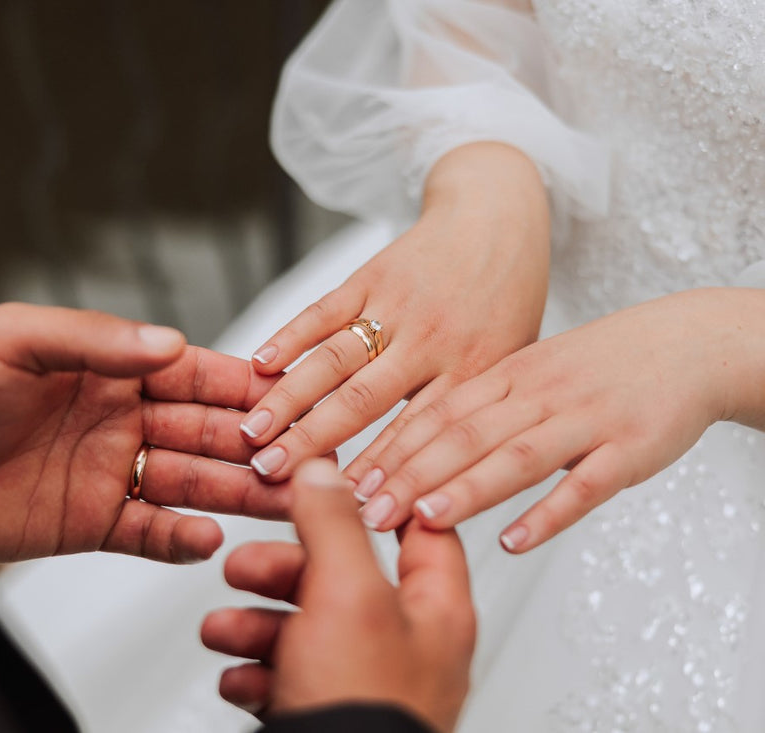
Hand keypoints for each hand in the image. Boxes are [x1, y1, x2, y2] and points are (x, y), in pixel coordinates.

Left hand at [0, 303, 287, 562]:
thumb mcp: (17, 339)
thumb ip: (95, 338)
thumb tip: (170, 341)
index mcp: (117, 371)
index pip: (198, 376)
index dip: (245, 385)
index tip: (292, 393)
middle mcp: (127, 421)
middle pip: (210, 434)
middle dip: (260, 444)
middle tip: (309, 457)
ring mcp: (115, 474)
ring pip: (194, 483)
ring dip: (240, 493)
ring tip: (285, 503)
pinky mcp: (96, 523)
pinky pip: (149, 534)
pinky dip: (180, 540)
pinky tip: (210, 541)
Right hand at [201, 459, 474, 731]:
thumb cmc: (363, 716)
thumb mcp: (347, 596)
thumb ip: (334, 524)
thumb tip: (325, 469)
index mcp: (433, 608)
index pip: (414, 527)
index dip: (368, 498)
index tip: (323, 481)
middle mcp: (406, 645)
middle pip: (341, 578)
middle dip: (282, 570)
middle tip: (244, 564)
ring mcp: (366, 684)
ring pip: (305, 629)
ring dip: (254, 623)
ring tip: (223, 628)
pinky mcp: (330, 717)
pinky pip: (287, 680)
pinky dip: (255, 673)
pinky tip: (237, 677)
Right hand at [239, 143, 549, 481]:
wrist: (501, 217)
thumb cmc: (508, 301)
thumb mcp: (512, 365)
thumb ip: (475, 417)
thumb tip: (439, 490)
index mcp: (472, 371)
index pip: (416, 434)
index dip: (379, 476)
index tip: (344, 510)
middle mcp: (432, 340)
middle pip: (362, 401)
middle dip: (315, 443)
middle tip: (272, 477)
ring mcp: (398, 305)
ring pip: (335, 358)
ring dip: (289, 397)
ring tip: (252, 432)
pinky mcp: (373, 275)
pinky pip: (325, 309)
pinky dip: (289, 336)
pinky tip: (258, 363)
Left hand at [354, 288, 764, 551]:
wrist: (690, 343)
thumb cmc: (603, 364)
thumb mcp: (533, 370)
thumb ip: (483, 404)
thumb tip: (420, 446)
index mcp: (510, 373)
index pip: (436, 411)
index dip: (389, 447)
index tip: (347, 480)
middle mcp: (538, 392)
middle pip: (463, 433)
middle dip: (409, 473)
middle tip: (364, 510)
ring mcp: (585, 419)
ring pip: (515, 455)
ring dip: (466, 489)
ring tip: (422, 519)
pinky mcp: (630, 449)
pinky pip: (585, 484)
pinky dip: (549, 513)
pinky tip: (516, 541)